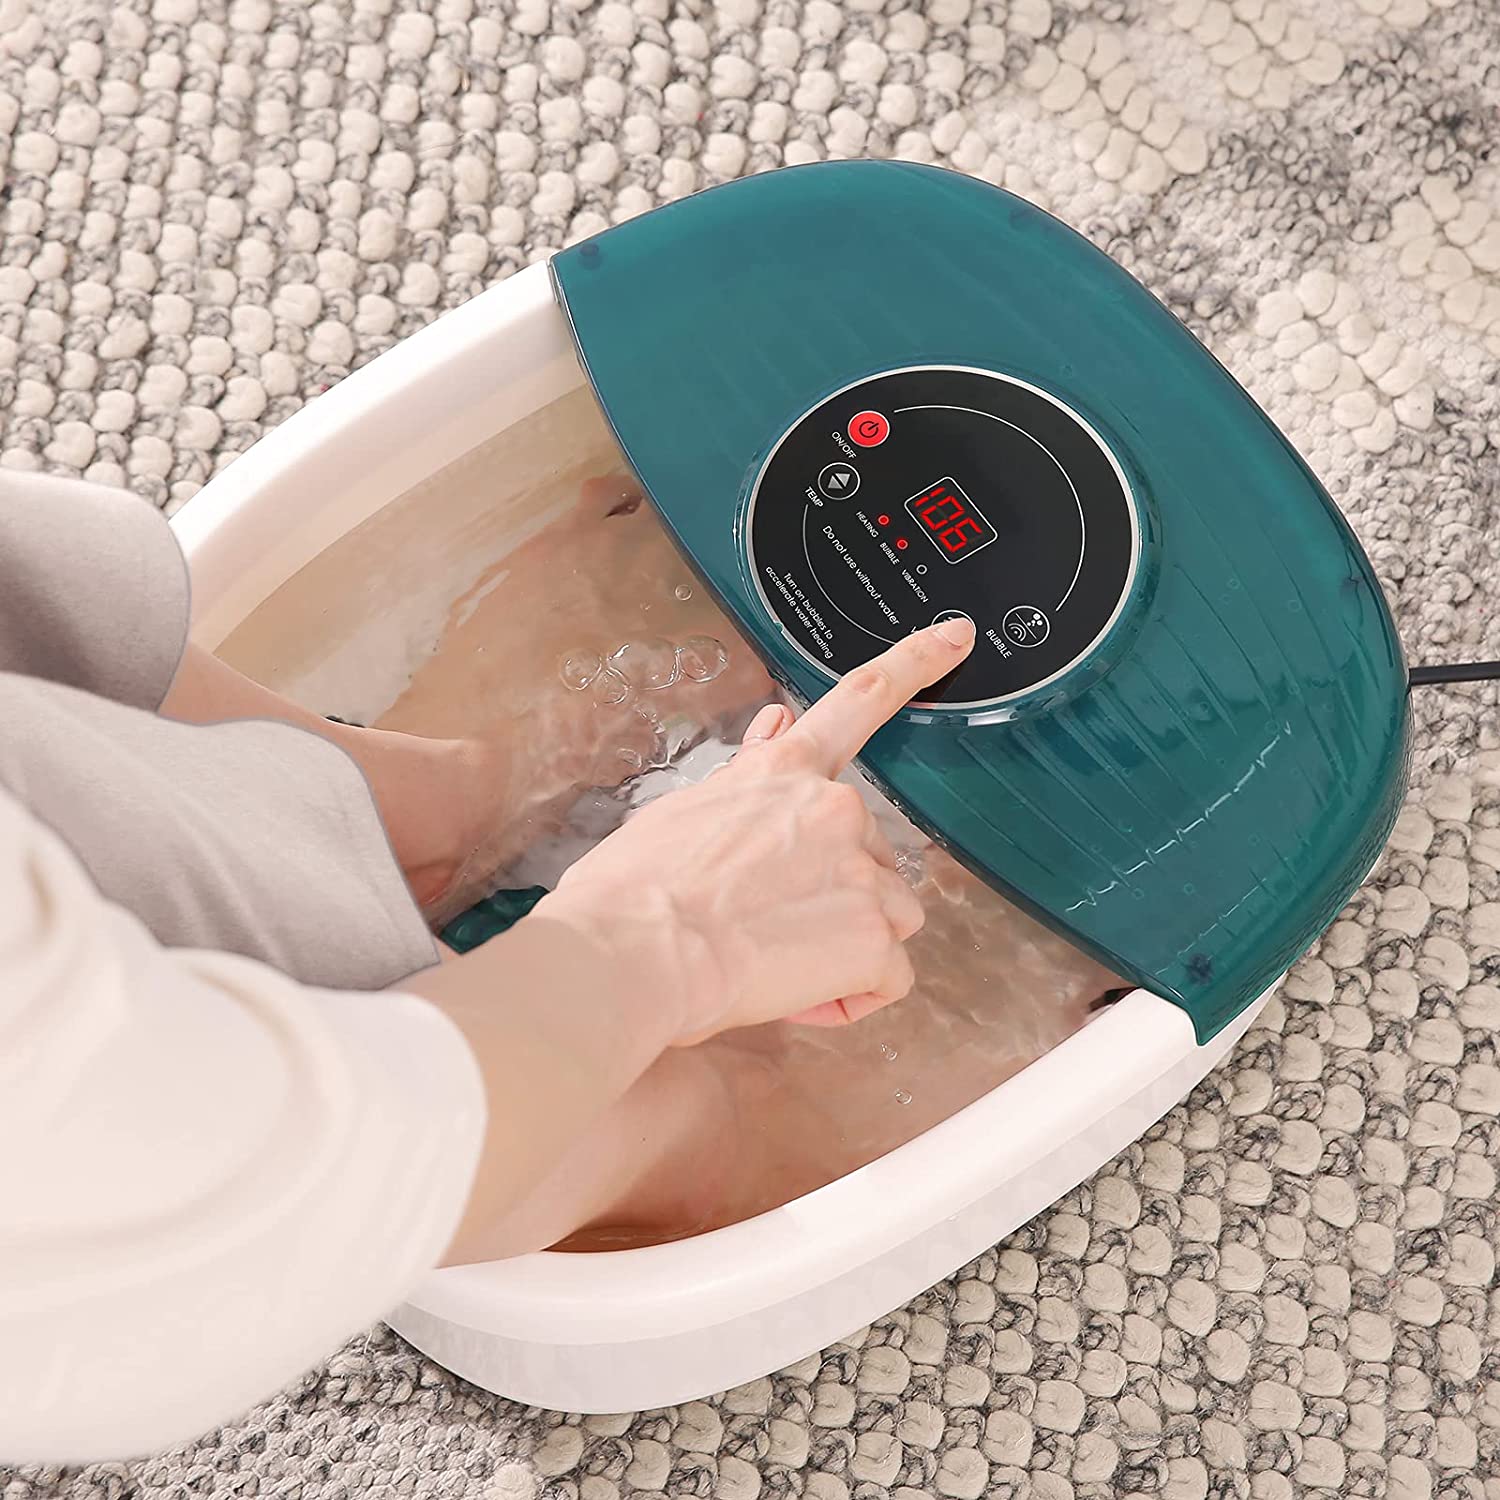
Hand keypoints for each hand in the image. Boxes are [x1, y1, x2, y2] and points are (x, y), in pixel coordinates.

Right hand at [540, 616, 976, 1044]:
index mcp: (785, 772)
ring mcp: (862, 870)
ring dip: (849, 943)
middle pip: (870, 854)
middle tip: (765, 926)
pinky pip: (888, 976)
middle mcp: (834, 808)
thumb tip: (776, 728)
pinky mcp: (874, 934)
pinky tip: (796, 992)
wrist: (636, 946)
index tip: (954, 637)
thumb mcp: (685, 808)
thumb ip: (747, 775)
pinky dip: (852, 994)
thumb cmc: (635, 890)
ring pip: (889, 915)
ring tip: (775, 963)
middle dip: (835, 894)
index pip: (861, 699)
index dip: (916, 662)